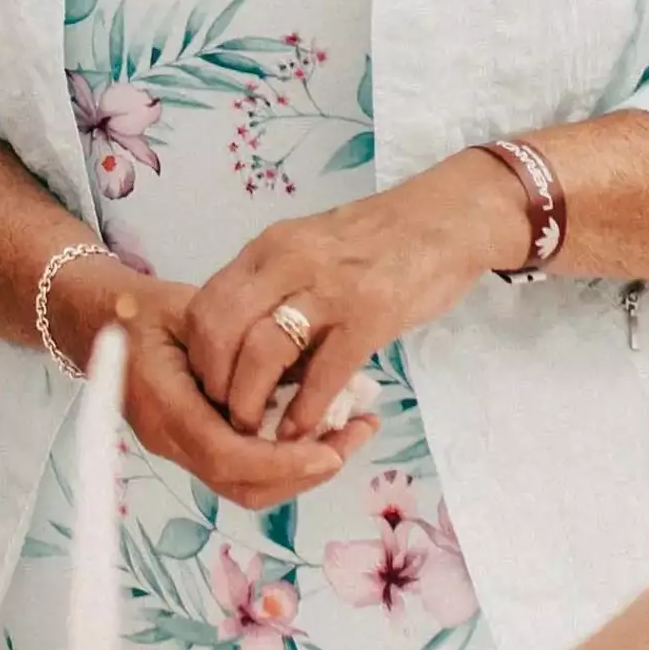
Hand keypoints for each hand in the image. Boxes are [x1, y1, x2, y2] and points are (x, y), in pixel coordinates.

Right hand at [67, 259, 375, 505]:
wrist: (97, 323)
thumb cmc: (142, 310)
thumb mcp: (189, 311)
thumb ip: (238, 343)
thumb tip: (303, 365)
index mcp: (162, 405)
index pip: (224, 455)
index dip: (280, 460)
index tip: (330, 449)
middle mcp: (170, 440)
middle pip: (242, 486)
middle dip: (304, 472)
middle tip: (356, 436)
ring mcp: (180, 448)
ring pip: (247, 486)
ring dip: (302, 469)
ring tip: (350, 432)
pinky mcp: (194, 446)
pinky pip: (243, 468)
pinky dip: (286, 458)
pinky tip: (320, 429)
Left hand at [177, 157, 523, 447]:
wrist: (449, 219)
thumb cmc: (379, 240)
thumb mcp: (310, 248)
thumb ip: (275, 287)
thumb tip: (245, 348)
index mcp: (269, 247)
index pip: (205, 305)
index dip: (199, 356)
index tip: (210, 387)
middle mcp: (289, 262)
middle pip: (221, 329)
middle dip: (216, 384)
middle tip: (227, 416)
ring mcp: (330, 288)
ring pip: (263, 352)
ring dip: (252, 402)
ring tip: (258, 430)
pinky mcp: (371, 315)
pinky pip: (324, 372)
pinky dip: (306, 409)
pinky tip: (302, 430)